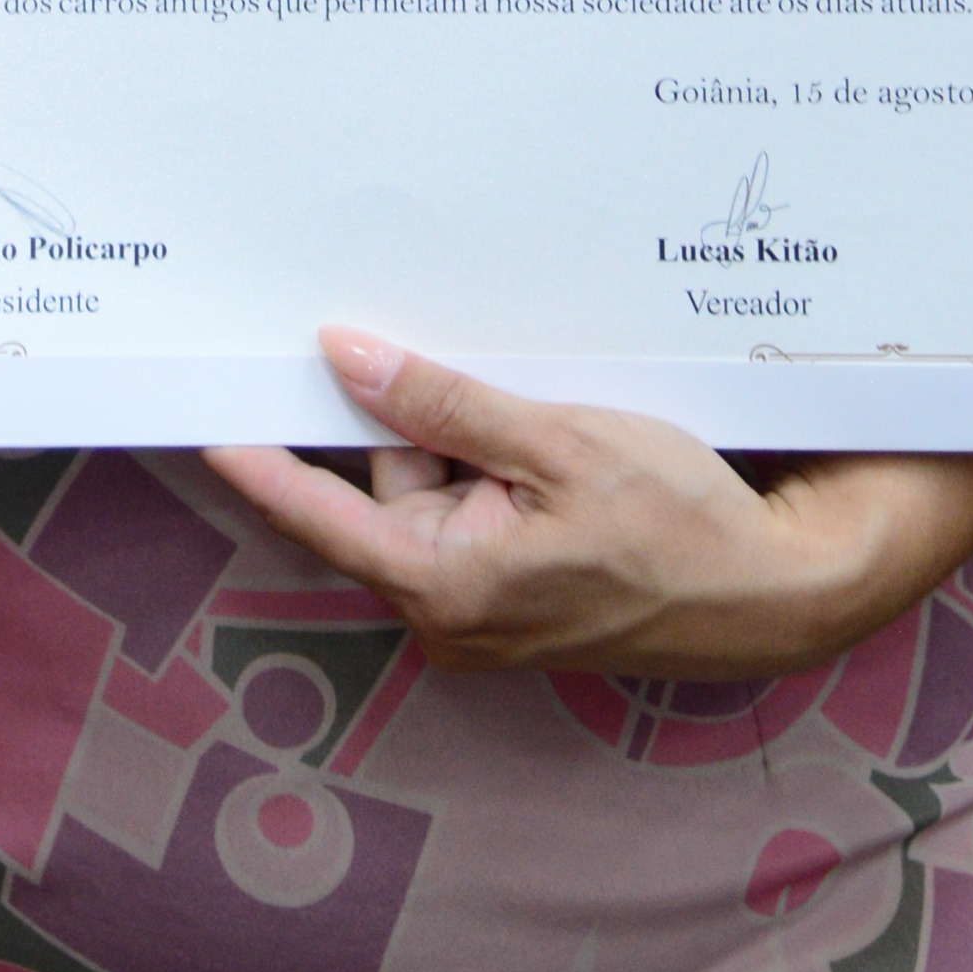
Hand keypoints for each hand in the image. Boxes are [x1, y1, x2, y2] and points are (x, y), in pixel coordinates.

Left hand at [205, 331, 972, 679]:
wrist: (775, 588)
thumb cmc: (677, 521)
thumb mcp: (558, 440)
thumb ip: (444, 402)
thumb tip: (346, 357)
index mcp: (445, 586)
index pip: (319, 510)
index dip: (257, 459)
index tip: (197, 416)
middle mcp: (448, 613)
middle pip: (386, 484)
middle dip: (425, 424)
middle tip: (504, 396)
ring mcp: (482, 612)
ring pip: (433, 491)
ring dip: (472, 443)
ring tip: (556, 429)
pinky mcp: (514, 598)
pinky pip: (473, 513)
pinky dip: (497, 470)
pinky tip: (558, 454)